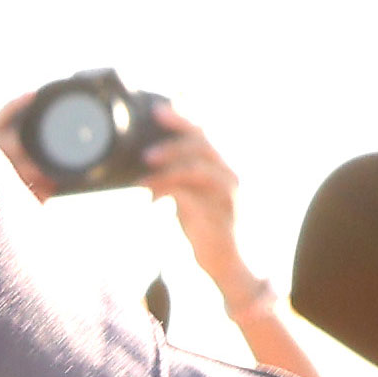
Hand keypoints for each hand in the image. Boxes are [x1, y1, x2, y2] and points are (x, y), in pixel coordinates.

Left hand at [122, 103, 334, 376]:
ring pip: (198, 165)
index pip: (206, 134)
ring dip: (169, 160)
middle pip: (204, 142)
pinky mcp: (217, 215)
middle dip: (177, 129)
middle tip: (150, 124)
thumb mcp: (192, 198)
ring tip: (145, 164)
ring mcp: (228, 196)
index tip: (159, 107)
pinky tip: (150, 196)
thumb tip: (149, 160)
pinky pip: (188, 193)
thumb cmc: (208, 231)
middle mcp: (232, 177)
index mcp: (226, 169)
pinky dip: (165, 189)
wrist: (230, 269)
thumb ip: (178, 178)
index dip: (185, 117)